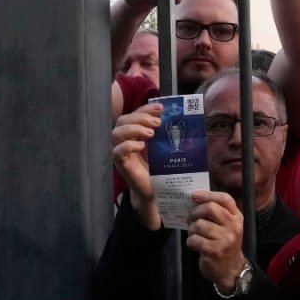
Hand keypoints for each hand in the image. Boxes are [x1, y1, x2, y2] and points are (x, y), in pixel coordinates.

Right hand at [111, 102, 163, 229]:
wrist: (159, 191)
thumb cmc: (162, 168)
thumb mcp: (166, 147)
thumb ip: (168, 133)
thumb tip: (183, 117)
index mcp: (136, 133)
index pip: (135, 114)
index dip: (145, 108)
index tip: (160, 108)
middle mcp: (126, 140)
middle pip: (123, 120)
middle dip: (140, 117)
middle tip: (157, 123)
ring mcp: (122, 152)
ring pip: (116, 133)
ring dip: (134, 129)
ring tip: (151, 133)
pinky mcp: (122, 165)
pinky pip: (117, 151)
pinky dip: (128, 145)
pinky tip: (141, 146)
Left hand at [185, 191, 245, 291]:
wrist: (231, 269)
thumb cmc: (224, 244)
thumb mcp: (227, 226)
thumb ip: (217, 213)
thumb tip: (195, 199)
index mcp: (237, 217)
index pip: (224, 198)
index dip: (208, 194)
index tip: (194, 195)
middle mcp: (234, 226)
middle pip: (210, 208)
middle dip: (195, 212)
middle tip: (190, 219)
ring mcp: (225, 239)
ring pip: (199, 224)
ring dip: (191, 229)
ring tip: (194, 234)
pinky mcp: (215, 251)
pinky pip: (195, 239)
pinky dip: (190, 241)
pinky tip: (194, 245)